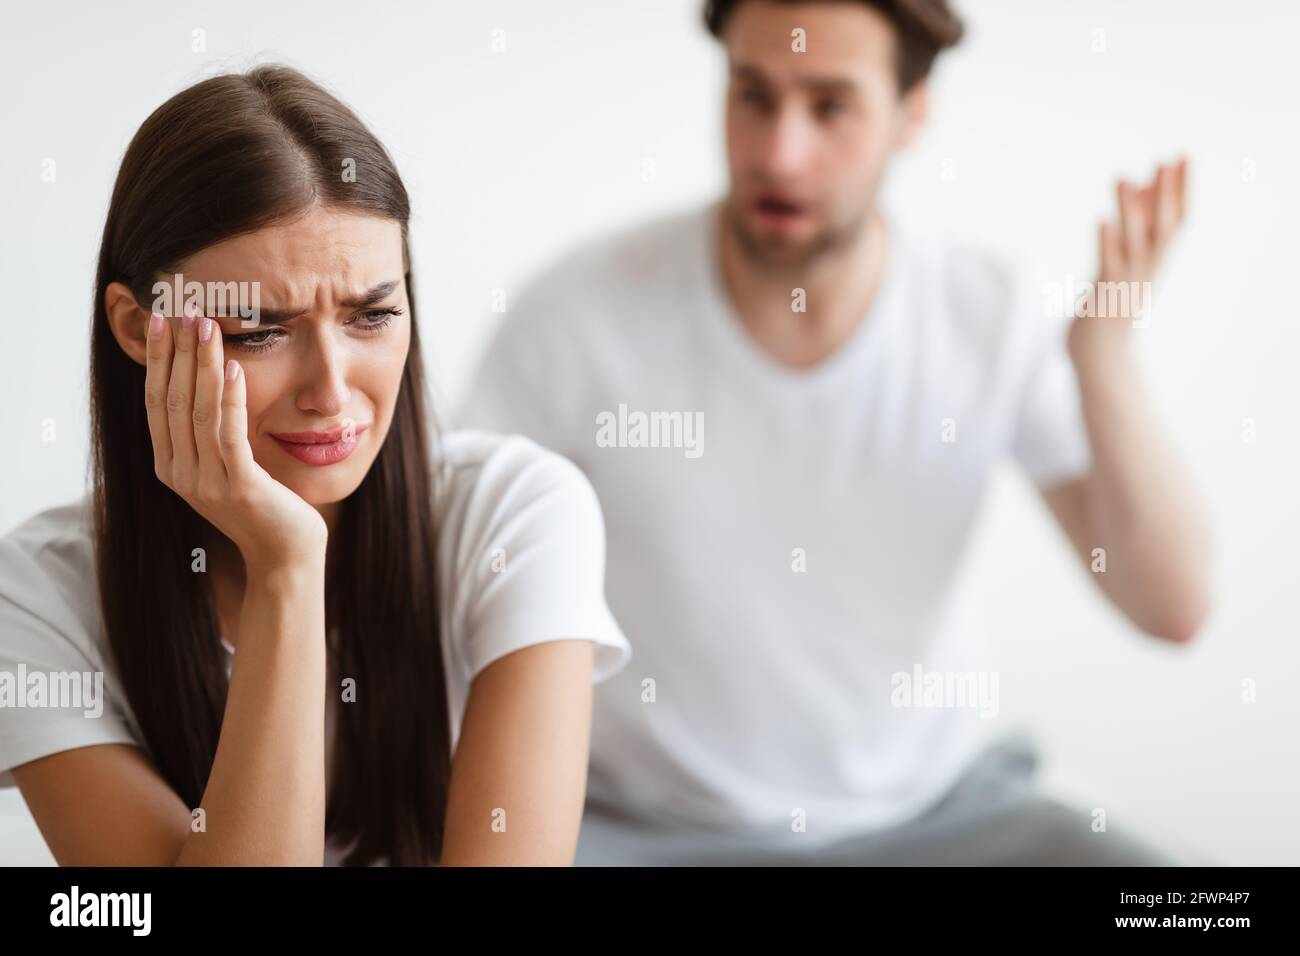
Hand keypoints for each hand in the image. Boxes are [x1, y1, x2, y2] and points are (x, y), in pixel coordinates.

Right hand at [144, 302, 327, 572]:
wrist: (285, 553)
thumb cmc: (263, 504)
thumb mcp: (226, 464)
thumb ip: (210, 431)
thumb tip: (209, 378)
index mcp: (170, 465)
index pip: (156, 401)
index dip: (157, 359)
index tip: (161, 319)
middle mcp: (180, 473)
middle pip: (171, 399)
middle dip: (176, 351)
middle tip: (182, 309)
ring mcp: (206, 482)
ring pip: (197, 411)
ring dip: (201, 364)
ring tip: (206, 326)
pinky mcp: (239, 487)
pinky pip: (228, 434)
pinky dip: (230, 398)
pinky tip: (233, 368)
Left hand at [1069, 158, 1187, 359]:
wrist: (1102, 357)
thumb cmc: (1112, 305)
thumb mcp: (1126, 262)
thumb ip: (1133, 225)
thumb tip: (1139, 185)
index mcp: (1155, 260)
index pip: (1176, 219)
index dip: (1181, 188)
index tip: (1183, 155)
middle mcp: (1147, 268)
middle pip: (1163, 226)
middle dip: (1166, 193)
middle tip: (1168, 157)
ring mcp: (1127, 281)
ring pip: (1132, 242)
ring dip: (1128, 210)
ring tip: (1123, 177)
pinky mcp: (1105, 294)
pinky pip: (1108, 265)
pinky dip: (1106, 242)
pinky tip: (1101, 219)